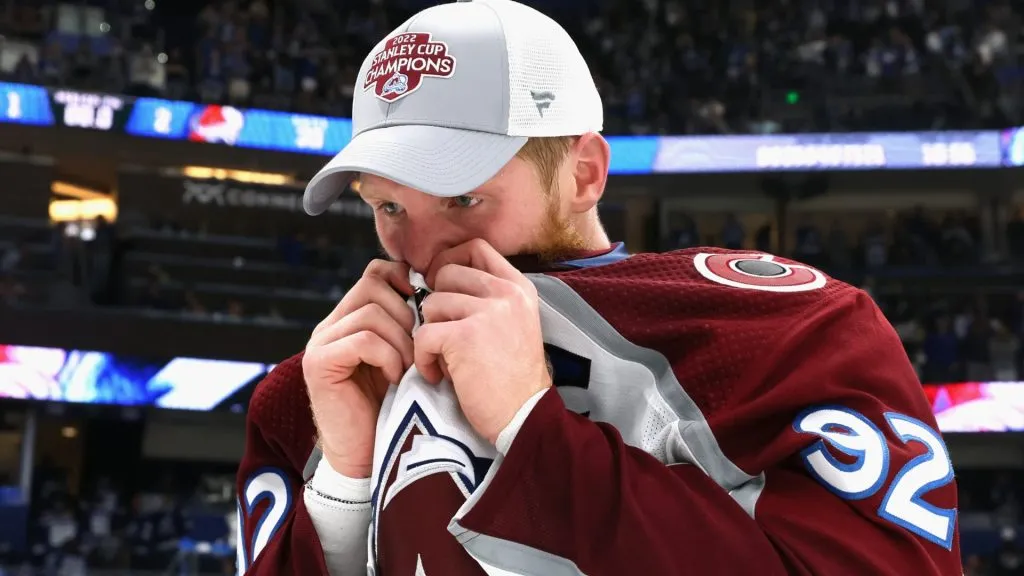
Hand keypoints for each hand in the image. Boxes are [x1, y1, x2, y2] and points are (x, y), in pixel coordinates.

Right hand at [303, 259, 415, 477]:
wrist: (367, 456)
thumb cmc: (394, 406)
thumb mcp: (405, 356)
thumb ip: (409, 325)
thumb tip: (435, 292)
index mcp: (350, 317)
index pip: (377, 272)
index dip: (406, 282)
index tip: (427, 312)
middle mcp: (330, 324)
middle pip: (373, 285)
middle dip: (406, 315)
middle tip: (418, 349)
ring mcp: (321, 342)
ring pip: (371, 312)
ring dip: (400, 340)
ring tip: (407, 368)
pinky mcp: (319, 364)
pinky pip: (364, 340)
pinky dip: (387, 357)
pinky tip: (393, 378)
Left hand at [415, 239, 551, 443]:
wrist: (523, 418)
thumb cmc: (511, 379)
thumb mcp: (512, 325)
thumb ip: (486, 298)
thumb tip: (438, 279)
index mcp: (519, 288)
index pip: (476, 248)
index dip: (449, 261)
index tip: (441, 287)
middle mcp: (507, 293)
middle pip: (447, 272)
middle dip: (435, 304)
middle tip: (442, 334)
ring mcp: (488, 312)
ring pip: (431, 304)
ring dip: (429, 334)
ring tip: (444, 360)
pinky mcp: (465, 337)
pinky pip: (423, 334)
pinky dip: (422, 358)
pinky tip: (437, 375)